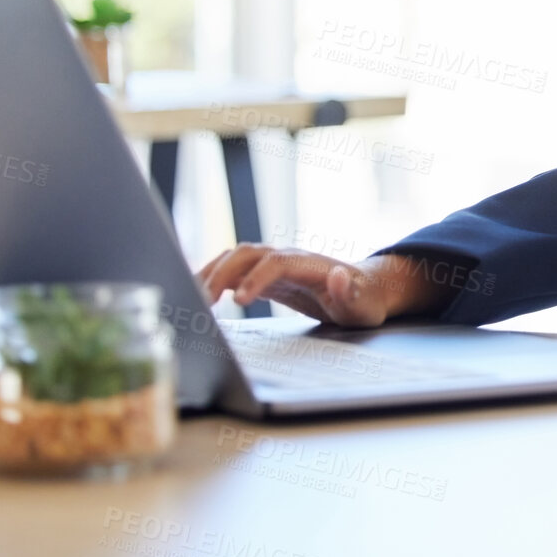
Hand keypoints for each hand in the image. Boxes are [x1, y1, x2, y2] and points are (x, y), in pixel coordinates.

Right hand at [196, 244, 403, 326]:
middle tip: (201, 301)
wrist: (365, 291)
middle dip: (222, 272)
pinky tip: (199, 296)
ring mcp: (276, 264)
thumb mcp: (364, 304)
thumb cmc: (365, 300)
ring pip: (236, 258)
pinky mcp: (267, 276)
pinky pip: (235, 271)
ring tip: (191, 298)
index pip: (277, 262)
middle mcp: (289, 257)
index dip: (256, 278)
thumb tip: (341, 275)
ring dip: (212, 273)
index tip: (238, 301)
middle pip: (248, 253)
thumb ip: (352, 293)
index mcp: (311, 264)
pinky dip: (215, 278)